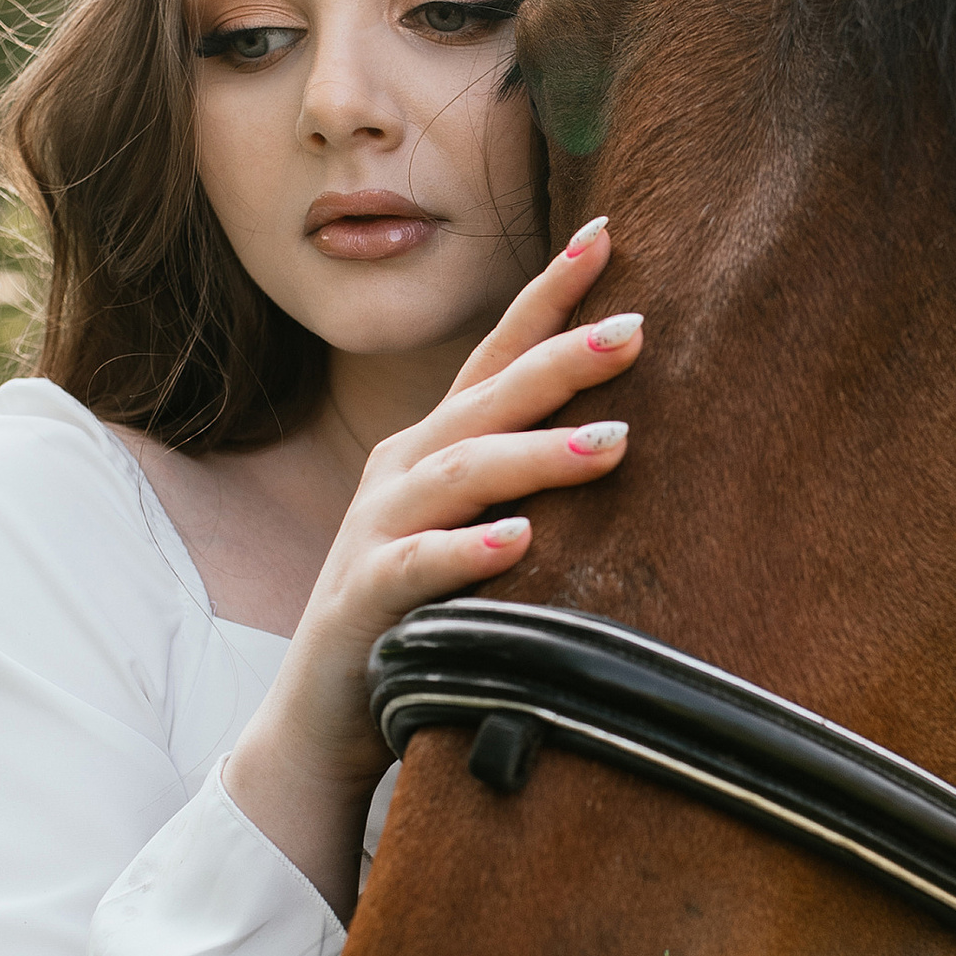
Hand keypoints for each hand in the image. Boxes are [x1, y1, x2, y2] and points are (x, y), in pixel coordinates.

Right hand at [224, 219, 641, 909]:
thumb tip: (635, 433)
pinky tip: (519, 542)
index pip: (497, 356)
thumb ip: (526, 480)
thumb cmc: (418, 618)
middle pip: (487, 399)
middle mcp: (402, 472)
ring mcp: (376, 532)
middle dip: (560, 358)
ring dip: (535, 456)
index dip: (548, 296)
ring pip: (460, 475)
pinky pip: (416, 568)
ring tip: (615, 443)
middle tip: (636, 330)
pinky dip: (467, 551)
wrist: (318, 719)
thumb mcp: (472, 530)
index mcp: (433, 448)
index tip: (608, 236)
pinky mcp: (363, 602)